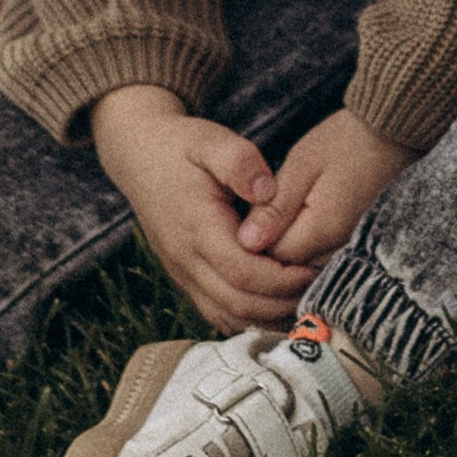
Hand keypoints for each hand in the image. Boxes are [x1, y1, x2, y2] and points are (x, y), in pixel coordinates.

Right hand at [90, 87, 317, 332]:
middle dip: (282, 303)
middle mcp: (185, 259)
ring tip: (303, 301)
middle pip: (238, 303)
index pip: (243, 272)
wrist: (137, 154)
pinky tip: (274, 307)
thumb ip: (240, 162)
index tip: (315, 270)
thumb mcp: (210, 139)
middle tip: (319, 290)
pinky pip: (215, 312)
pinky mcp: (184, 277)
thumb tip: (268, 190)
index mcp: (196, 227)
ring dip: (267, 316)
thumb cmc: (179, 145)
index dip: (282, 279)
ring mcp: (182, 273)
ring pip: (226, 316)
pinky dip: (247, 317)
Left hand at [236, 107, 412, 268]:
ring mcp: (353, 251)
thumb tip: (246, 243)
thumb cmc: (346, 142)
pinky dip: (313, 243)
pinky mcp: (360, 246)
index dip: (258, 238)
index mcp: (324, 229)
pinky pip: (325, 259)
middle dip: (276, 244)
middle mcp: (341, 250)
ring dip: (295, 243)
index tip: (256, 210)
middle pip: (292, 268)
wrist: (394, 135)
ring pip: (308, 266)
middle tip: (275, 205)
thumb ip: (275, 207)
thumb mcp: (303, 165)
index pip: (274, 257)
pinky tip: (311, 215)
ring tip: (295, 206)